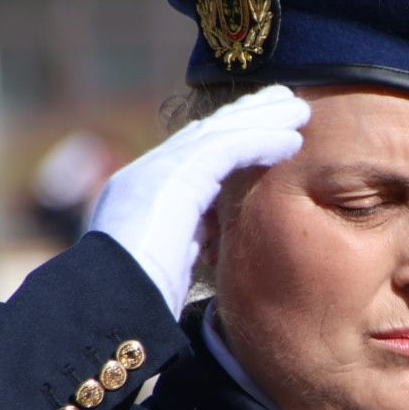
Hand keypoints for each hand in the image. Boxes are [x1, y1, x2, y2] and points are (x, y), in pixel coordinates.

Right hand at [88, 85, 309, 311]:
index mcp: (140, 196)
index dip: (226, 137)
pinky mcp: (175, 179)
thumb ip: (185, 242)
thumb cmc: (138, 305)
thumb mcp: (167, 265)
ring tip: (300, 112)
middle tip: (283, 100)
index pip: (188, 155)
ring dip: (262, 120)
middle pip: (203, 133)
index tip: (260, 127)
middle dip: (245, 115)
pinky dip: (260, 141)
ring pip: (218, 133)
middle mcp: (144, 176)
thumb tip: (207, 238)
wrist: (108, 309)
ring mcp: (156, 173)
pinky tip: (290, 141)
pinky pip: (226, 149)